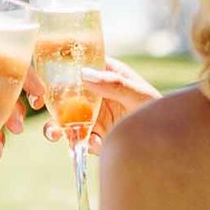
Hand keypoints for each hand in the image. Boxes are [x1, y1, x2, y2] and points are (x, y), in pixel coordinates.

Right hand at [40, 58, 160, 153]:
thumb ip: (115, 84)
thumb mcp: (139, 95)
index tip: (43, 76)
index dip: (56, 68)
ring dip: (58, 127)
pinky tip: (95, 145)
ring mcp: (93, 115)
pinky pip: (77, 139)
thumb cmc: (159, 111)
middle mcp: (95, 93)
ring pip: (65, 118)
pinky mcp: (94, 137)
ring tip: (59, 135)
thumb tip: (85, 74)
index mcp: (106, 74)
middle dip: (49, 101)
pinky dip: (78, 144)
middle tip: (40, 107)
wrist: (169, 144)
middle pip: (64, 93)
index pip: (77, 64)